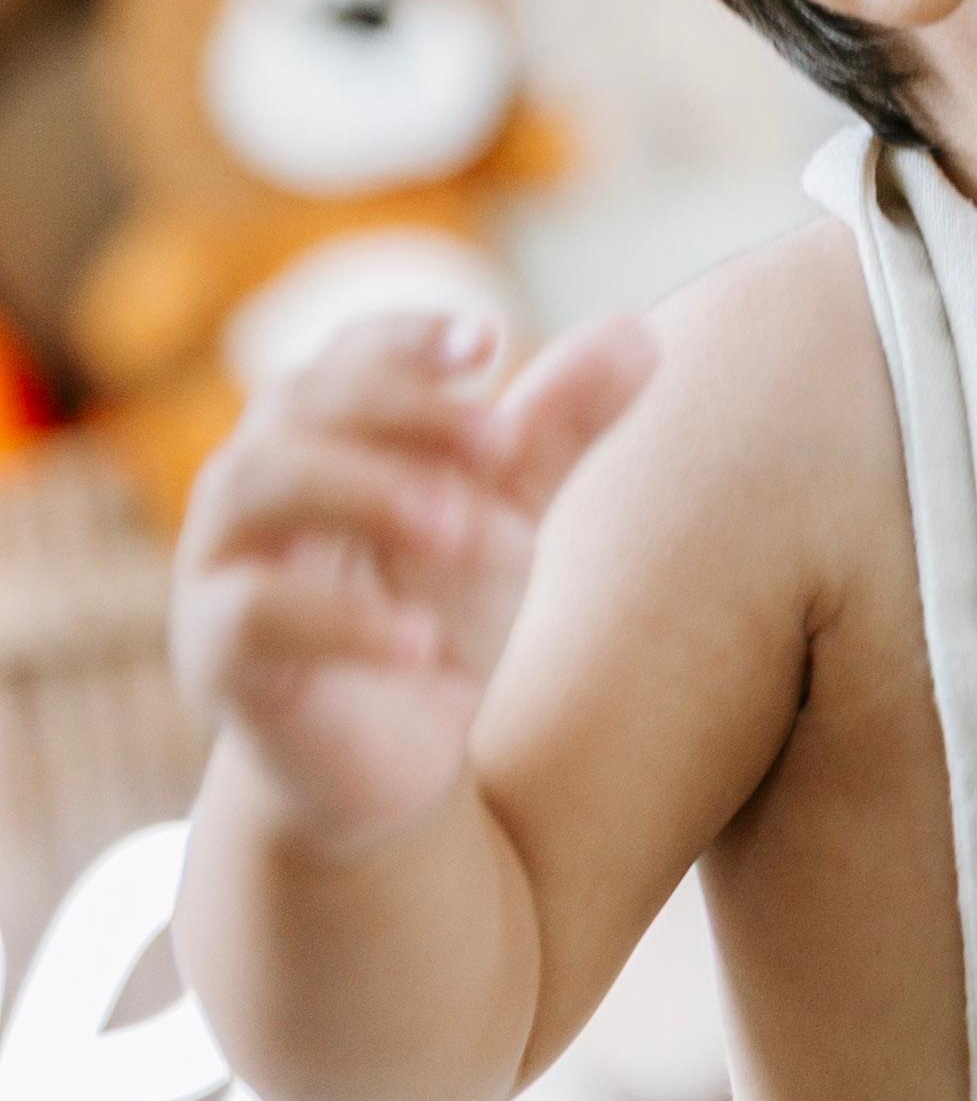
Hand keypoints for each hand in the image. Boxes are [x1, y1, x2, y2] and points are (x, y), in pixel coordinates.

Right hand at [172, 308, 656, 853]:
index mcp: (322, 435)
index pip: (350, 355)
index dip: (409, 339)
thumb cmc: (436, 613)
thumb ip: (555, 435)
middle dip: (405, 411)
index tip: (486, 341)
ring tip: (461, 527)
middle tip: (501, 445)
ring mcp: (220, 563)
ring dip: (366, 491)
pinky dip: (340, 620)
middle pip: (301, 402)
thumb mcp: (505, 520)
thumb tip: (638, 336)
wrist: (389, 764)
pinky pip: (252, 614)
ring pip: (255, 486)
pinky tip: (424, 644)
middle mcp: (256, 482)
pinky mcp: (214, 653)